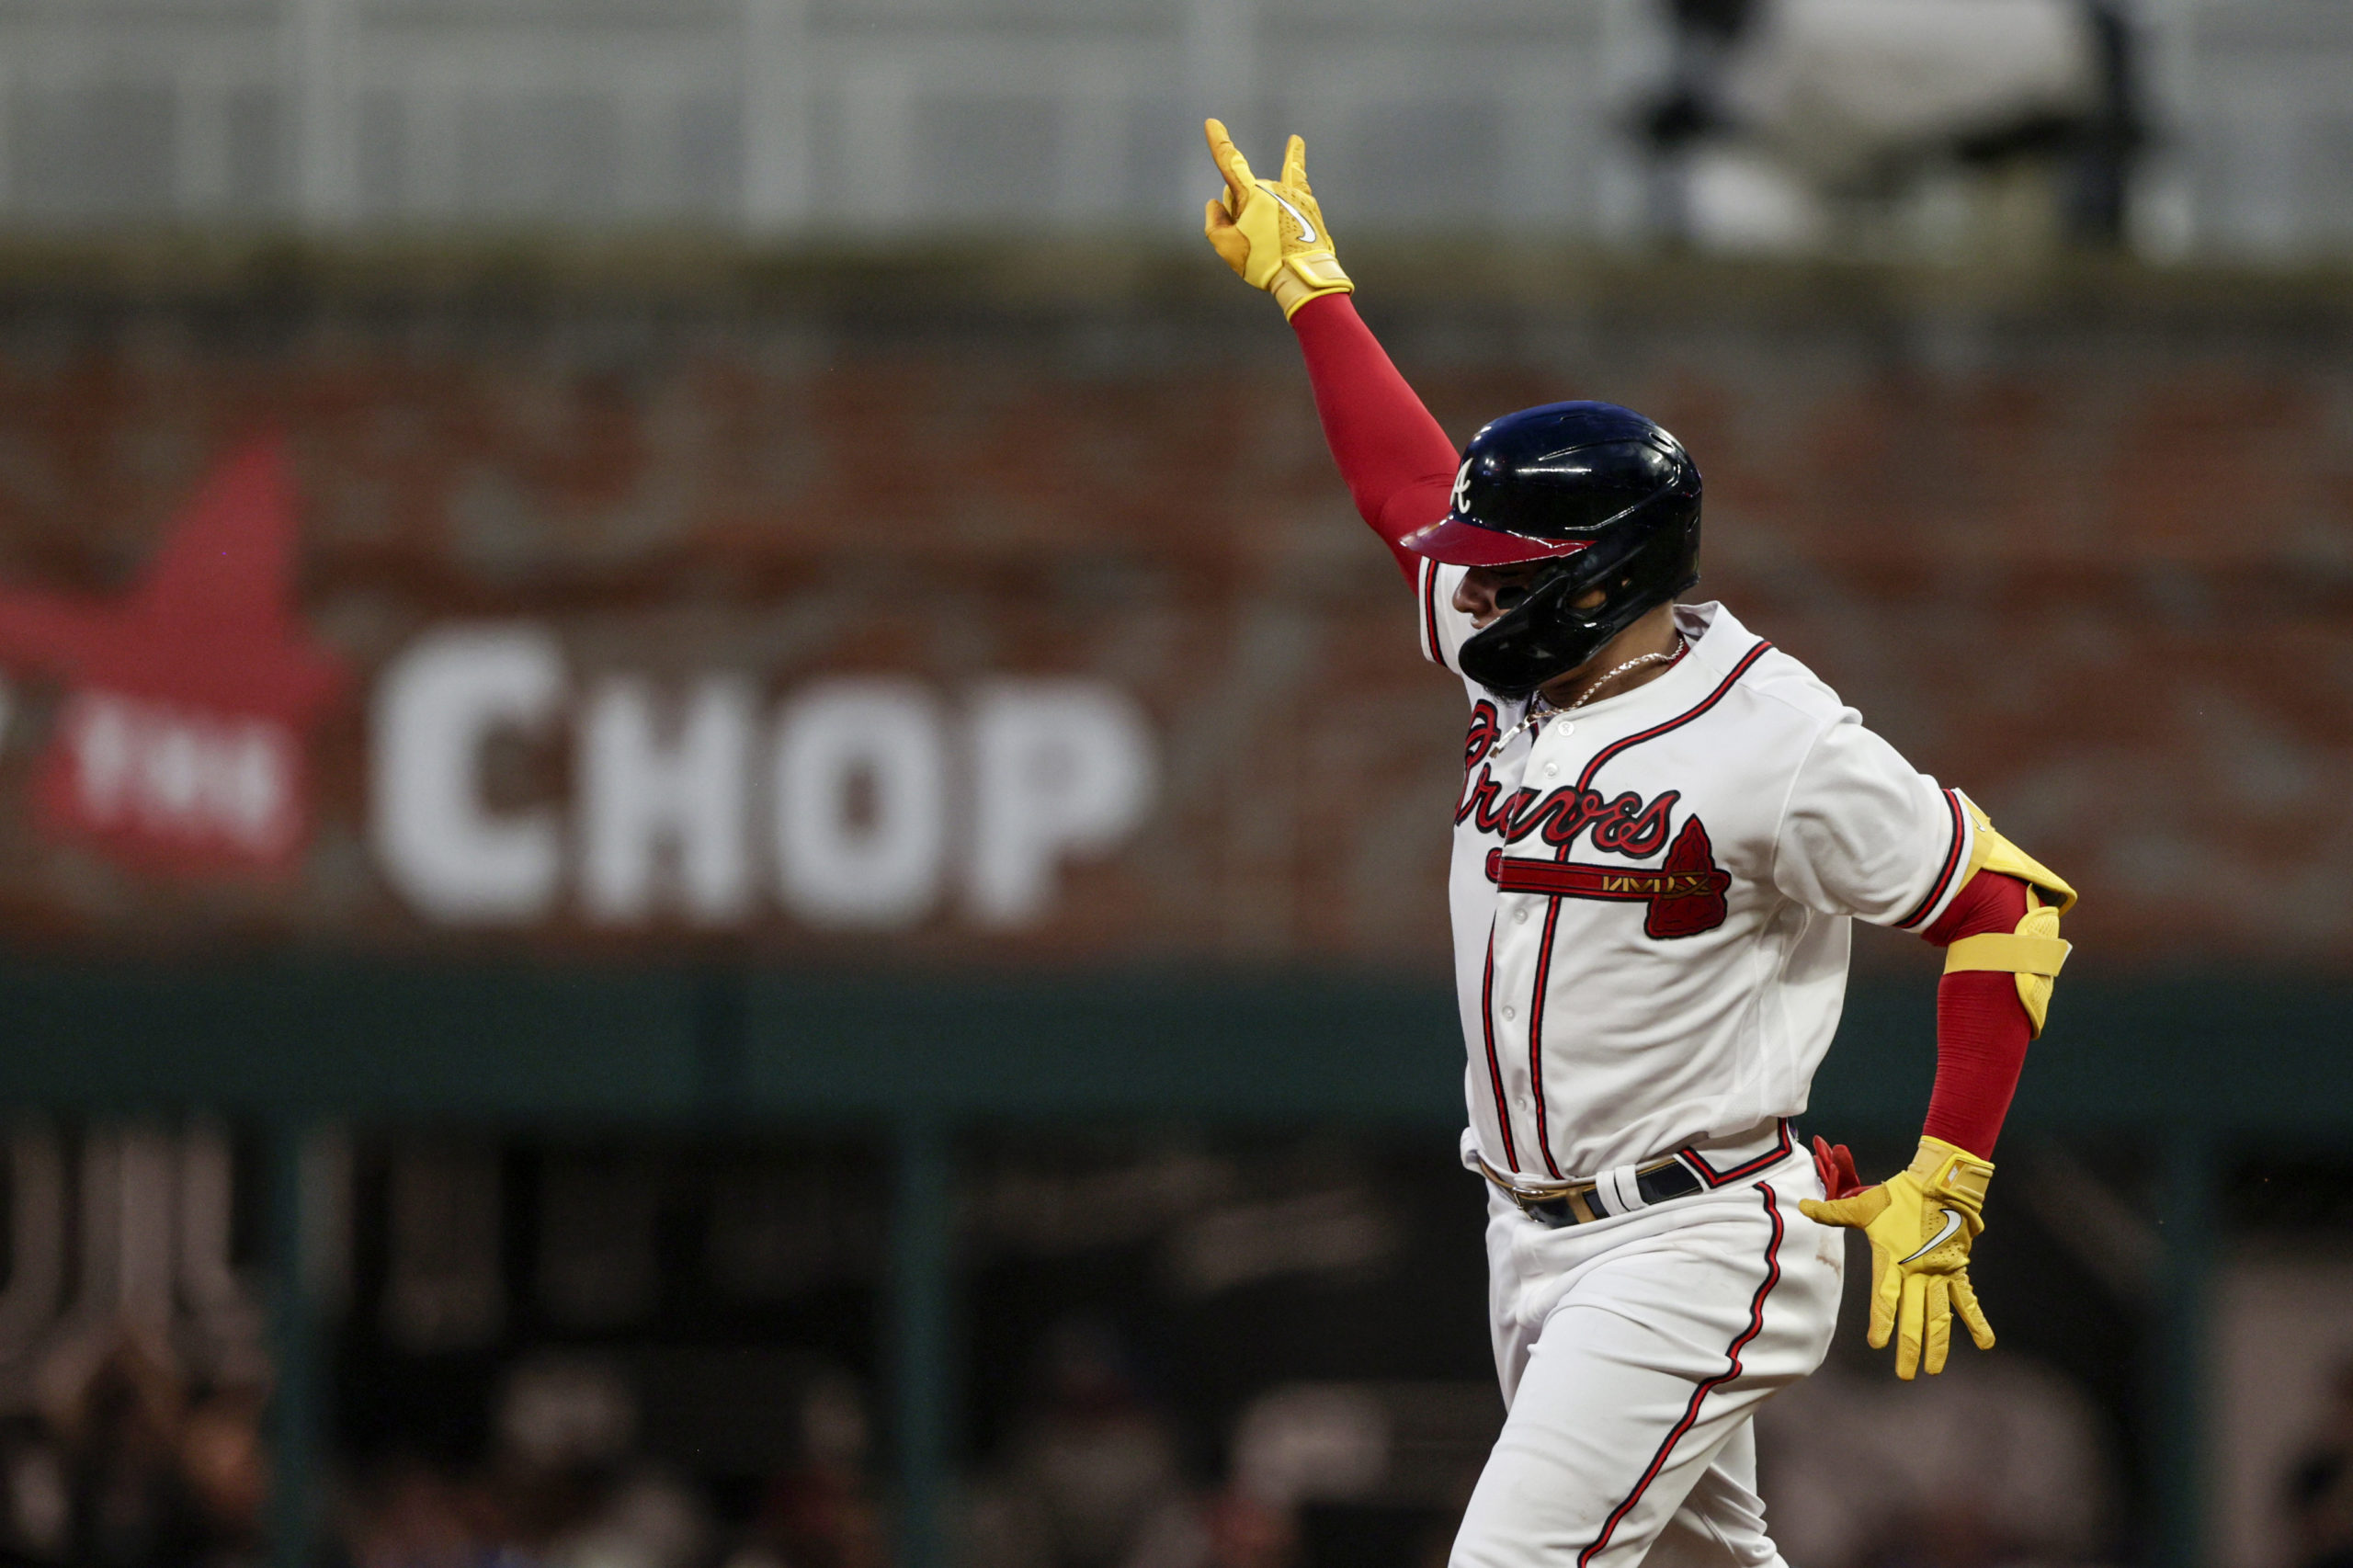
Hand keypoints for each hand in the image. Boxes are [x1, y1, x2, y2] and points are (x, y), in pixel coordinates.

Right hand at [1202, 118, 1352, 317]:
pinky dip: (1295, 160)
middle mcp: (1273, 187)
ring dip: (1262, 210)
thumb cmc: (1263, 263)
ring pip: (1266, 193)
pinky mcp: (1307, 202)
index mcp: (1251, 194)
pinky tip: (1296, 142)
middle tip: (1254, 242)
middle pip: (1246, 191)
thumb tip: (1217, 203)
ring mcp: (1292, 193)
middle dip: (1242, 210)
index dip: (1219, 142)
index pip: (1230, 162)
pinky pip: (1298, 175)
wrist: (1303, 276)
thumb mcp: (1226, 247)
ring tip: (1270, 239)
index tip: (1212, 123)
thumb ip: (1214, 221)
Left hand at [1800, 1135, 1995, 1379]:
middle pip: (1913, 1315)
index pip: (1885, 1297)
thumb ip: (1833, 1213)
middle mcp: (1917, 1271)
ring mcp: (1939, 1272)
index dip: (1882, 1320)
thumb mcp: (1863, 1205)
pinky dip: (1977, 1322)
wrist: (1940, 1182)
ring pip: (1939, 1315)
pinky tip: (1985, 1344)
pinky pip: (1968, 1300)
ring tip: (1934, 1370)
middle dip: (1908, 1346)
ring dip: (1937, 1344)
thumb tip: (1803, 1207)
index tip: (1877, 1344)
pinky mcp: (1957, 1268)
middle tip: (1904, 1375)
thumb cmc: (1899, 1195)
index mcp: (1892, 1259)